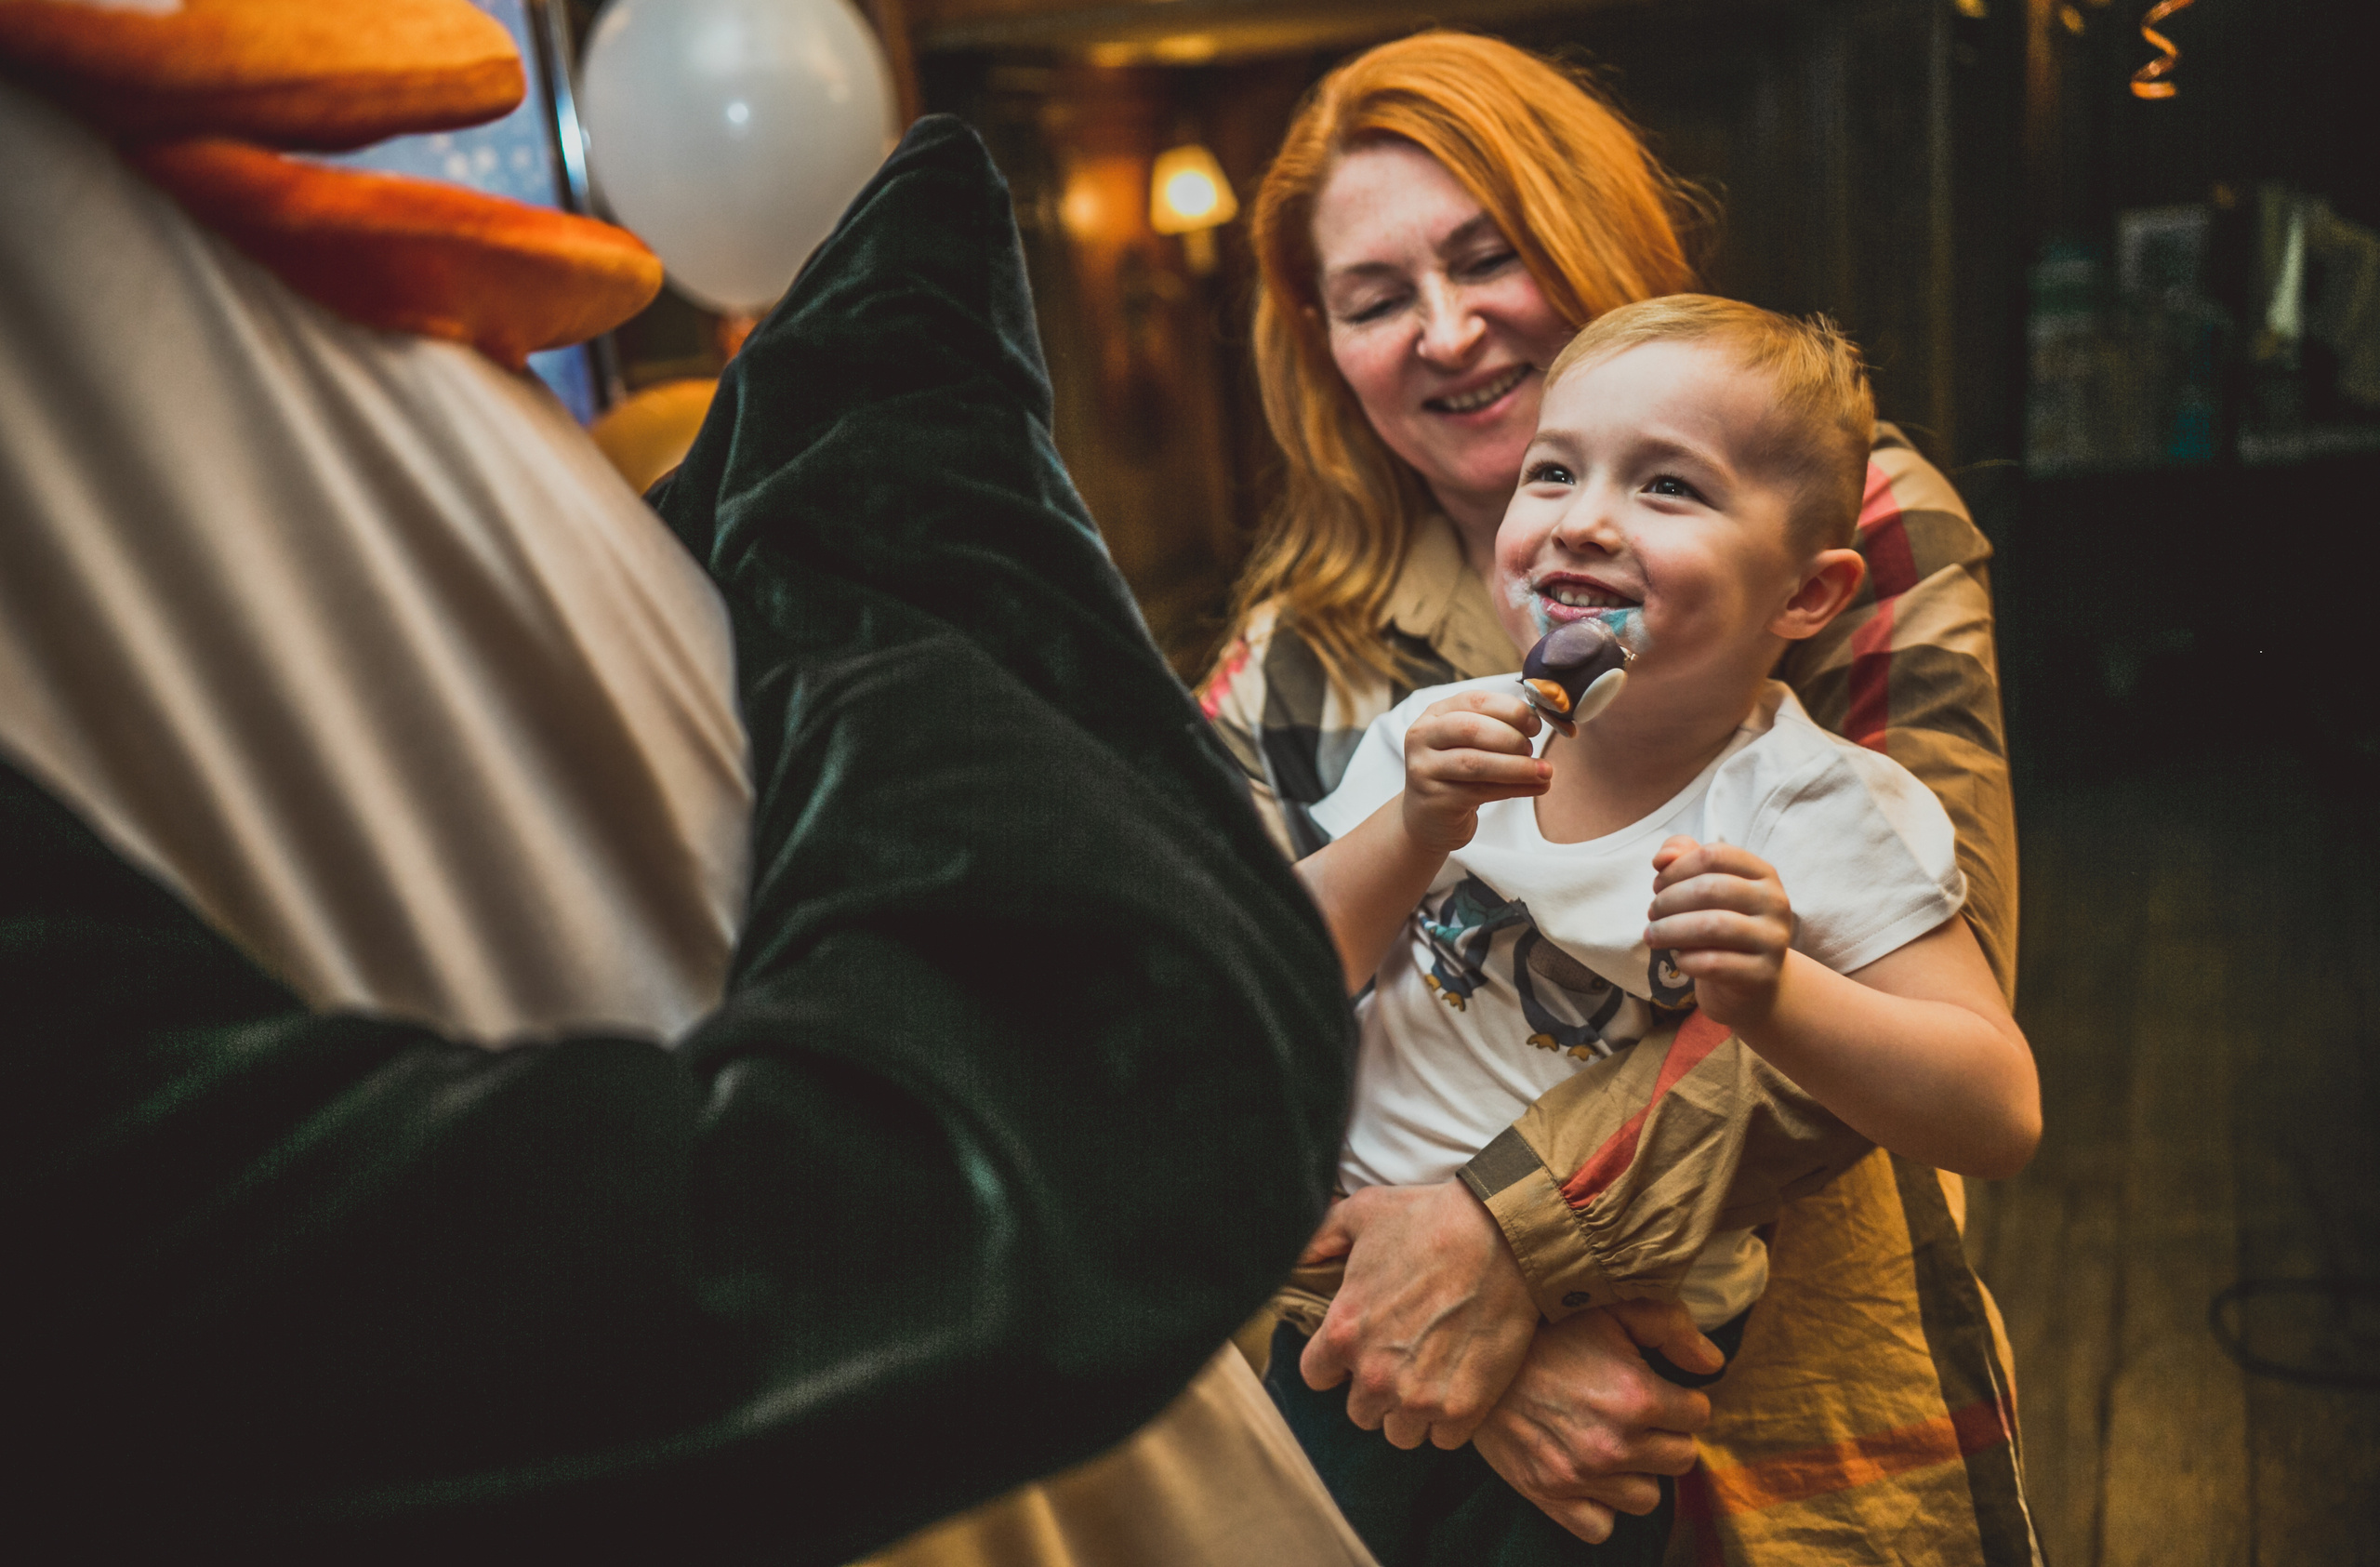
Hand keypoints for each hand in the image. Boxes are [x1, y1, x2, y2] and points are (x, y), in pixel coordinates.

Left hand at [1297, 1181, 1539, 1450]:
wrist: (1502, 1235)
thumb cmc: (1429, 1220)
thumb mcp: (1360, 1213)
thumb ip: (1320, 1238)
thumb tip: (1300, 1257)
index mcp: (1342, 1333)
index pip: (1316, 1376)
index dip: (1337, 1362)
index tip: (1360, 1348)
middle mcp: (1374, 1374)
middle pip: (1360, 1411)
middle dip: (1376, 1389)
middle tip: (1402, 1360)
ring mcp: (1419, 1396)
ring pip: (1400, 1433)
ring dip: (1411, 1410)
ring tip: (1430, 1378)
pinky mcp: (1463, 1407)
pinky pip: (1444, 1439)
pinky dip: (1451, 1419)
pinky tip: (1459, 1386)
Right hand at [1399, 691, 1546, 855]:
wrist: (1427, 817)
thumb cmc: (1457, 774)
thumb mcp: (1469, 744)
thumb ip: (1497, 728)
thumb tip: (1541, 721)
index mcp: (1436, 714)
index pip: (1475, 700)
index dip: (1511, 709)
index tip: (1536, 725)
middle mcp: (1423, 737)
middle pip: (1471, 728)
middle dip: (1511, 737)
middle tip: (1532, 750)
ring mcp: (1424, 769)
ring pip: (1475, 763)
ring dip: (1517, 767)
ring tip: (1544, 772)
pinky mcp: (1435, 800)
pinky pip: (1480, 792)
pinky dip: (1514, 789)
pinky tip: (1536, 788)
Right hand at [1472, 1300, 1722, 1542]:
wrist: (1474, 1357)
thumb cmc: (1546, 1328)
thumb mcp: (1612, 1307)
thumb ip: (1672, 1325)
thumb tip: (1713, 1364)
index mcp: (1637, 1397)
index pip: (1699, 1415)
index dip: (1681, 1397)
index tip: (1658, 1387)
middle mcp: (1614, 1444)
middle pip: (1681, 1459)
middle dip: (1666, 1435)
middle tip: (1636, 1413)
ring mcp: (1581, 1476)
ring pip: (1647, 1497)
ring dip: (1637, 1472)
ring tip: (1614, 1442)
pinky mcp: (1550, 1496)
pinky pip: (1602, 1526)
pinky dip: (1601, 1506)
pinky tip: (1591, 1473)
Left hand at [1645, 836, 1795, 1028]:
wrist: (1755, 980)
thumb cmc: (1724, 924)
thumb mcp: (1707, 887)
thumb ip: (1683, 858)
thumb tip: (1663, 858)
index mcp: (1763, 873)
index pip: (1714, 855)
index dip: (1676, 869)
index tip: (1657, 886)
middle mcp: (1775, 902)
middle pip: (1709, 888)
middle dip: (1668, 900)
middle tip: (1651, 913)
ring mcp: (1773, 939)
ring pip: (1712, 926)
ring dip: (1670, 930)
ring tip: (1653, 936)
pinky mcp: (1763, 974)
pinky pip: (1715, 963)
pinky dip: (1687, 960)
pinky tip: (1680, 960)